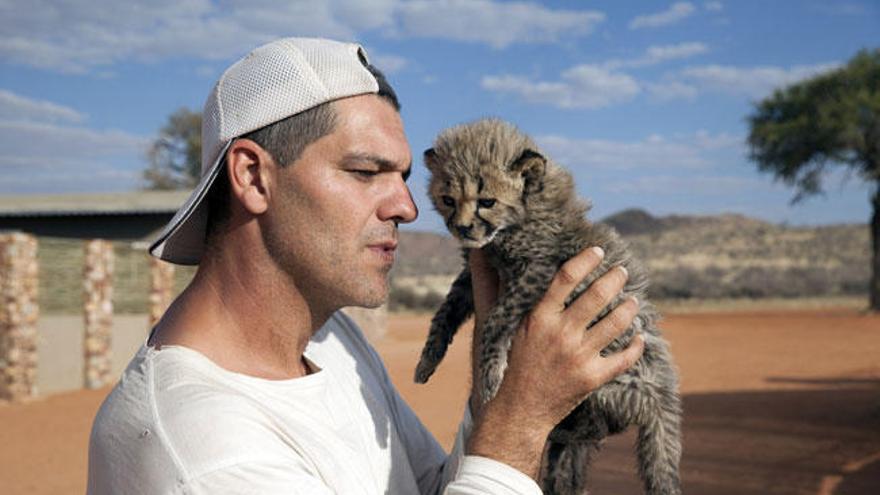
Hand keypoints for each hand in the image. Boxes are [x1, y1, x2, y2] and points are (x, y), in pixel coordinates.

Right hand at [467, 246, 644, 479]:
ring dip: (629, 308)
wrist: (519, 410)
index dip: (584, 261)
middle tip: (623, 271)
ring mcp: (579, 357)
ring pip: (616, 324)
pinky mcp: (592, 378)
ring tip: (633, 301)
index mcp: (538, 318)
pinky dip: (636, 346)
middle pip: (597, 296)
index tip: (597, 251)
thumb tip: (479, 253)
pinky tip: (640, 337)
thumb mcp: (497, 323)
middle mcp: (560, 334)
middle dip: (615, 279)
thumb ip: (491, 287)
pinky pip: (624, 358)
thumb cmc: (509, 362)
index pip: (566, 278)